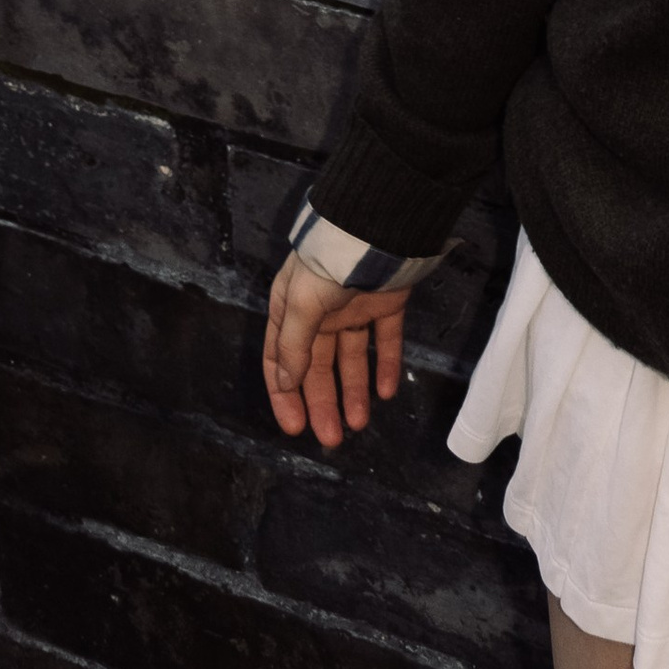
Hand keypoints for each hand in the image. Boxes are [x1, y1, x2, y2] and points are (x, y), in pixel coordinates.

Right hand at [263, 249, 409, 448]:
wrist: (375, 230)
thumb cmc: (327, 268)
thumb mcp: (300, 305)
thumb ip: (292, 347)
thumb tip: (286, 384)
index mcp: (290, 309)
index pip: (281, 360)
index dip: (286, 395)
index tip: (296, 428)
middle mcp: (320, 312)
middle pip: (318, 366)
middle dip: (324, 402)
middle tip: (333, 438)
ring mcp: (354, 308)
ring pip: (352, 358)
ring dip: (355, 390)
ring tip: (361, 422)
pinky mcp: (385, 303)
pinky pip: (386, 341)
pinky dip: (387, 366)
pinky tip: (387, 392)